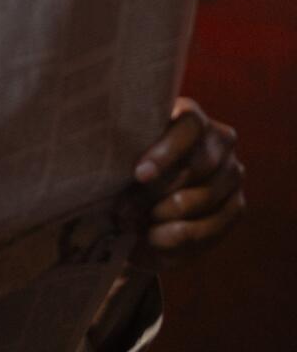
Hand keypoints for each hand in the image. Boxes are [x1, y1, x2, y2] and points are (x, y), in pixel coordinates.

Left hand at [128, 97, 244, 270]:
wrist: (134, 205)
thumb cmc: (120, 170)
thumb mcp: (117, 158)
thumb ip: (122, 155)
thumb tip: (123, 174)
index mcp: (187, 115)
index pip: (189, 125)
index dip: (166, 151)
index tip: (139, 174)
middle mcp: (218, 140)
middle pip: (198, 164)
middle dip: (157, 192)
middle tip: (124, 210)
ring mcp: (231, 172)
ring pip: (205, 197)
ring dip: (165, 215)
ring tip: (132, 224)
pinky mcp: (236, 205)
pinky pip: (214, 226)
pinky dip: (181, 237)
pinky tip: (153, 238)